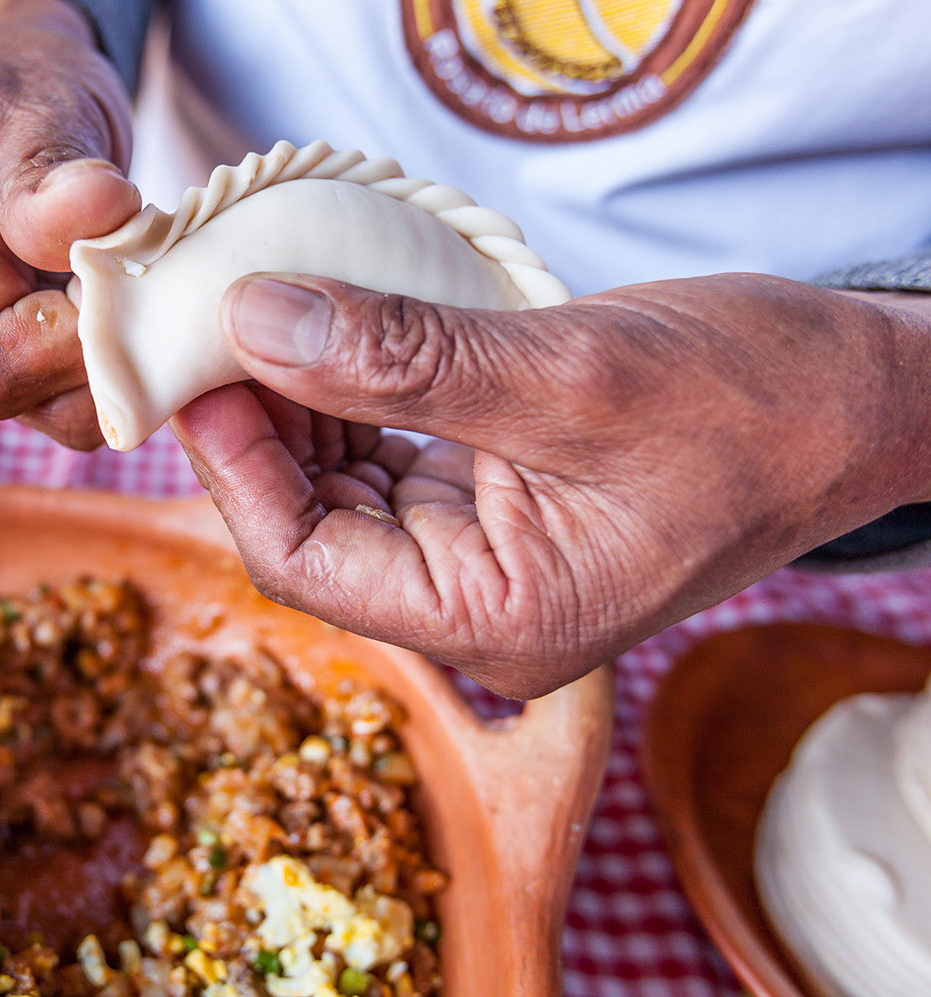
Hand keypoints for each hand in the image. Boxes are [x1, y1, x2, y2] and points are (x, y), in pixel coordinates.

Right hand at [0, 0, 138, 448]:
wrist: (13, 105)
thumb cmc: (17, 89)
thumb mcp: (34, 100)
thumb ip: (52, 163)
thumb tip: (95, 212)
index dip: (75, 337)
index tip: (127, 272)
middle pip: (13, 391)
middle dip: (96, 348)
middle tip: (139, 269)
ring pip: (45, 409)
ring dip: (109, 359)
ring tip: (124, 278)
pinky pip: (60, 400)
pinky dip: (108, 365)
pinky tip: (115, 304)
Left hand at [172, 274, 930, 697]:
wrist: (860, 397)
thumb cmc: (757, 402)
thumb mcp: (567, 374)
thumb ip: (402, 358)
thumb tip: (256, 320)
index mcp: (501, 622)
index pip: (306, 564)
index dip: (234, 466)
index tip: (195, 367)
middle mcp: (480, 607)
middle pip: (312, 526)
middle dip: (255, 427)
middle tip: (210, 323)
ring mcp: (485, 557)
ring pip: (341, 489)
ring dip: (296, 404)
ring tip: (258, 315)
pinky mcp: (494, 503)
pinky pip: (388, 459)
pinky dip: (348, 397)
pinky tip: (322, 335)